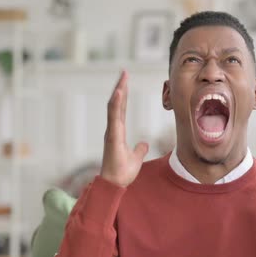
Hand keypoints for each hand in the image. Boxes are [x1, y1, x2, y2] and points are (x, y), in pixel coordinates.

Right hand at [100, 71, 148, 186]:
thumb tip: (144, 144)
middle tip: (124, 72)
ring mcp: (111, 132)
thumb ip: (139, 150)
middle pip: (116, 104)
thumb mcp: (136, 158)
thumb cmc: (121, 173)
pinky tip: (120, 91)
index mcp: (117, 132)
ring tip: (122, 77)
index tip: (125, 82)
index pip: (120, 109)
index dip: (123, 96)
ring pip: (114, 107)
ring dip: (118, 91)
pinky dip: (116, 103)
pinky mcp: (112, 136)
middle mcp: (112, 129)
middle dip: (120, 87)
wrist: (114, 184)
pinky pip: (114, 116)